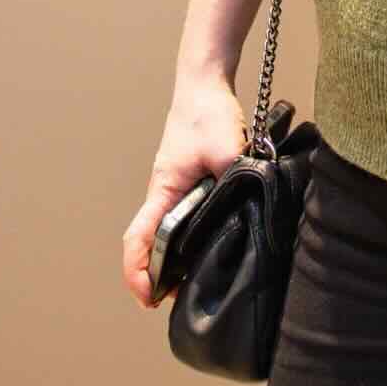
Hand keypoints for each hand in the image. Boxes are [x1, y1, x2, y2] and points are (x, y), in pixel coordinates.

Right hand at [122, 75, 248, 309]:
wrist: (205, 84)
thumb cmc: (207, 113)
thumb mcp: (226, 149)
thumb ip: (235, 181)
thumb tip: (249, 209)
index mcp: (163, 191)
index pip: (139, 240)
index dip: (138, 273)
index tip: (150, 298)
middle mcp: (163, 194)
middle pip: (150, 245)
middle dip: (160, 277)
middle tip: (184, 301)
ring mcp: (174, 188)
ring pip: (166, 233)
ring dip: (175, 260)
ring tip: (200, 282)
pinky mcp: (189, 181)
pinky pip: (182, 218)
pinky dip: (189, 239)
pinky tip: (213, 245)